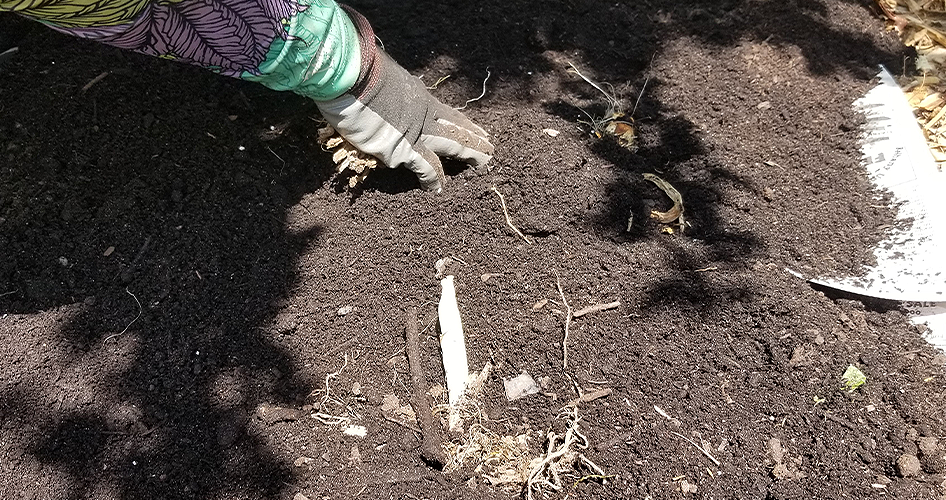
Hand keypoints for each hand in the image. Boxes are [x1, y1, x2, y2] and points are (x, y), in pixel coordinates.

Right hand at [316, 7, 493, 191]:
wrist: (350, 74)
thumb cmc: (358, 70)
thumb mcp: (381, 77)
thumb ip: (390, 91)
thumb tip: (385, 93)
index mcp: (419, 96)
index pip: (447, 113)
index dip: (462, 122)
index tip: (475, 129)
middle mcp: (423, 113)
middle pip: (457, 128)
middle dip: (474, 138)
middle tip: (490, 147)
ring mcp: (416, 131)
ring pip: (452, 145)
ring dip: (468, 155)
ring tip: (481, 163)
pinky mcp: (402, 148)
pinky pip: (424, 167)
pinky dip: (432, 178)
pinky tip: (437, 188)